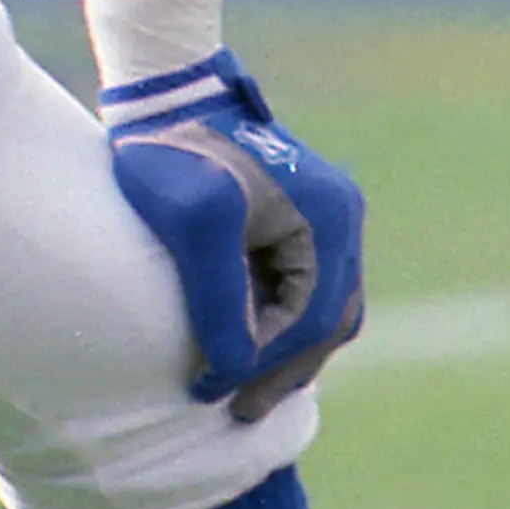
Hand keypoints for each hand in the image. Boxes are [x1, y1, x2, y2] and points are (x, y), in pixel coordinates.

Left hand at [103, 51, 364, 419]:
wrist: (168, 98)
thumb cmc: (177, 154)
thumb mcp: (193, 226)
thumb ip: (219, 300)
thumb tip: (234, 371)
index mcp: (329, 218)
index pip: (309, 317)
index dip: (263, 364)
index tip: (210, 389)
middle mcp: (342, 218)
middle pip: (329, 319)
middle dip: (285, 370)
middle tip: (239, 410)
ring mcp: (327, 217)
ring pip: (324, 308)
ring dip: (288, 352)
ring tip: (245, 389)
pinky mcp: (300, 218)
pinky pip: (305, 287)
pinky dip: (282, 324)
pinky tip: (246, 347)